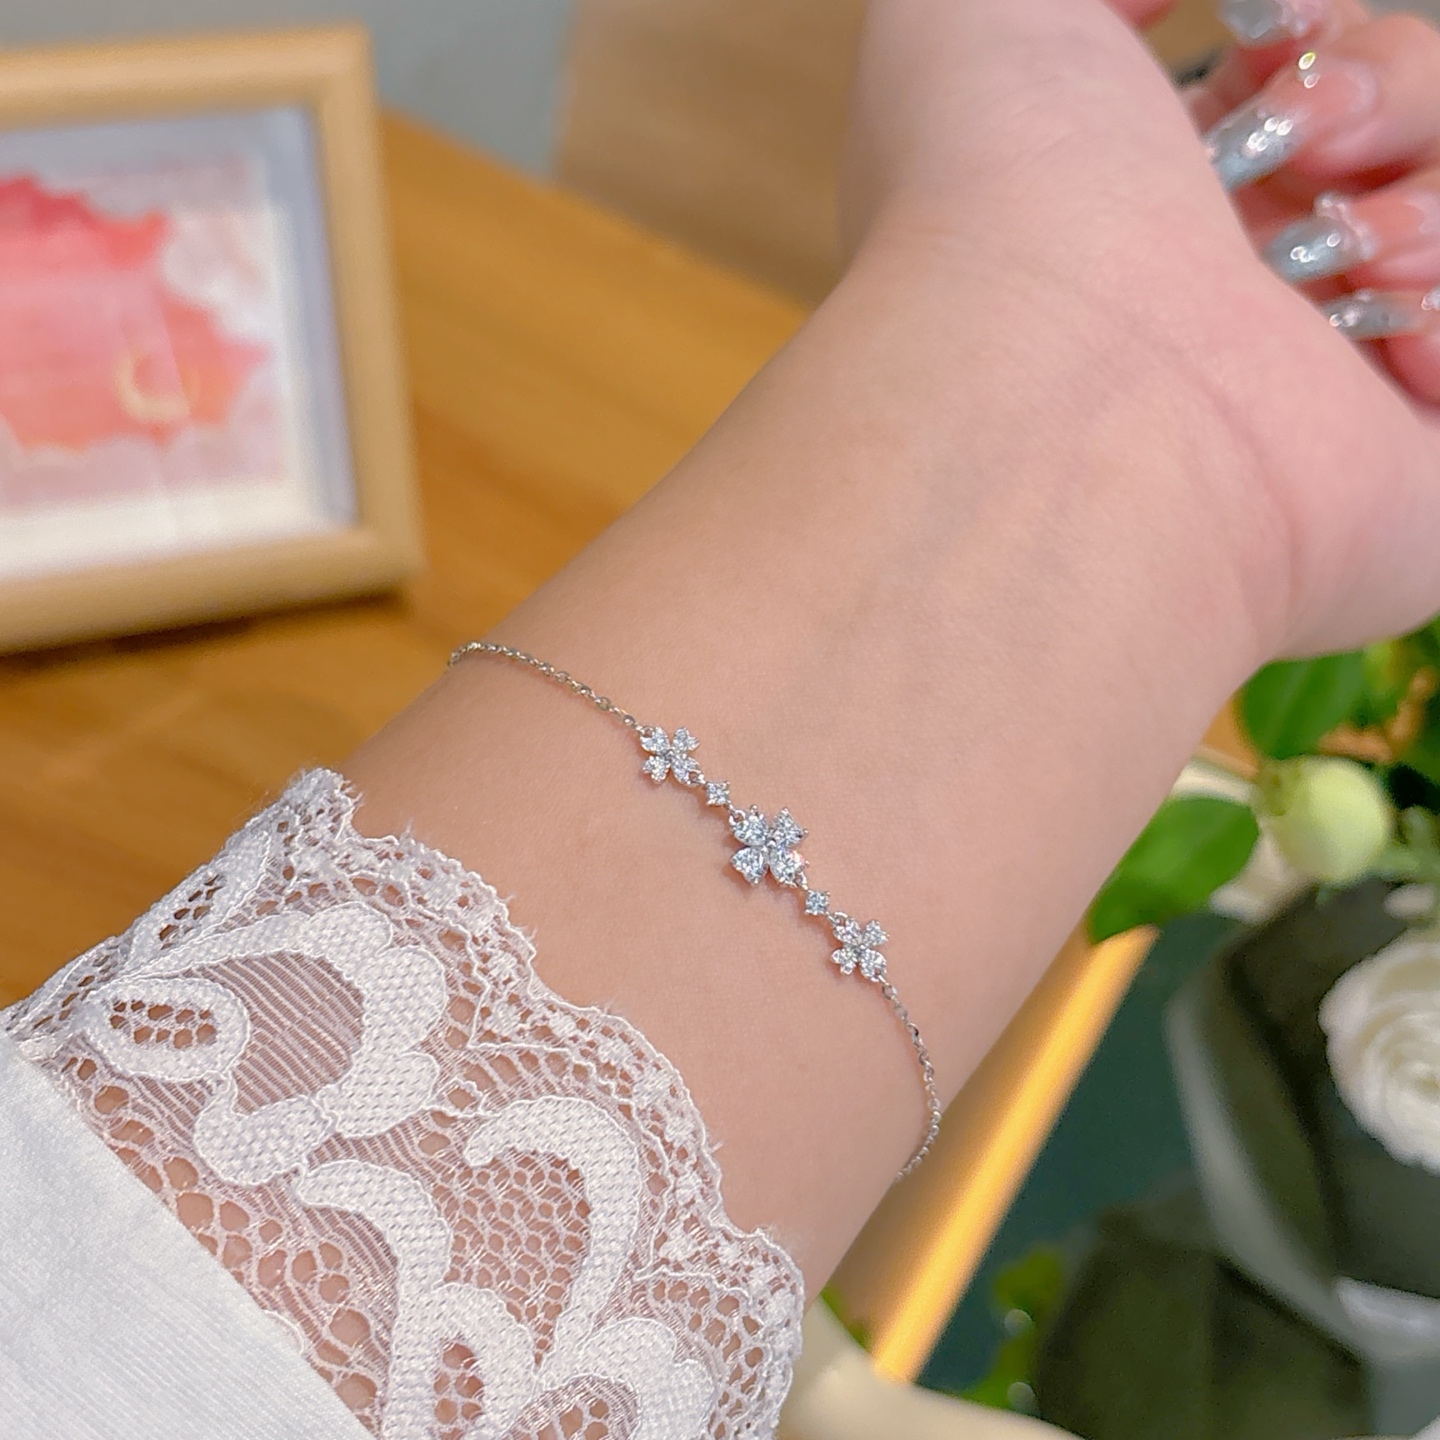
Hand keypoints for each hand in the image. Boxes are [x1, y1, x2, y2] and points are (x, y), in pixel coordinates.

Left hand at [840, 0, 1439, 658]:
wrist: (1055, 386)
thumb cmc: (996, 191)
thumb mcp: (984, 11)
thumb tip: (1187, 0)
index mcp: (1146, 199)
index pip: (1295, 88)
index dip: (1318, 37)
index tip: (1277, 25)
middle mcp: (1229, 291)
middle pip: (1394, 138)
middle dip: (1385, 87)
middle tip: (1307, 134)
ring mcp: (1315, 385)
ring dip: (1426, 199)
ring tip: (1346, 246)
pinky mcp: (1402, 468)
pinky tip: (1389, 328)